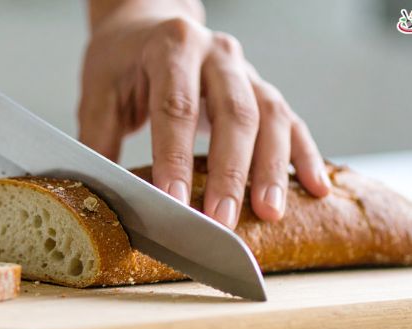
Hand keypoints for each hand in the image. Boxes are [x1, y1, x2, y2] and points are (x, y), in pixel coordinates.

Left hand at [79, 0, 330, 227]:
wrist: (149, 25)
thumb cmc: (122, 62)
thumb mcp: (98, 93)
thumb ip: (98, 141)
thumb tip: (98, 193)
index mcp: (172, 46)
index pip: (175, 106)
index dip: (174, 156)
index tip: (172, 201)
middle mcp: (217, 53)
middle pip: (234, 113)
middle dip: (229, 172)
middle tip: (222, 219)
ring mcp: (246, 71)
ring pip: (271, 117)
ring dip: (272, 169)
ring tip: (269, 212)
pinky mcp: (263, 90)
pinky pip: (292, 122)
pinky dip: (305, 156)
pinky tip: (314, 189)